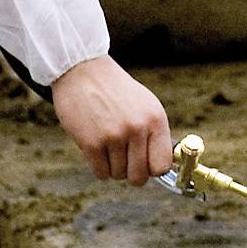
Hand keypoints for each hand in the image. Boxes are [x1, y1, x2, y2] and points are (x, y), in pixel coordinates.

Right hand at [50, 55, 170, 185]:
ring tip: (107, 144)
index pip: (163, 165)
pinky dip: (98, 167)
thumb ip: (155, 134)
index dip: (153, 170)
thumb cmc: (115, 91)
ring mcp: (115, 136)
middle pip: (139, 177)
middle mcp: (137, 128)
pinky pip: (100, 173)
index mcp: (155, 119)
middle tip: (123, 160)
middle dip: (130, 174)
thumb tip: (162, 167)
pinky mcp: (92, 142)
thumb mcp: (146, 106)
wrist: (83, 71)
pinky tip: (96, 148)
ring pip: (118, 175)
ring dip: (112, 166)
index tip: (145, 165)